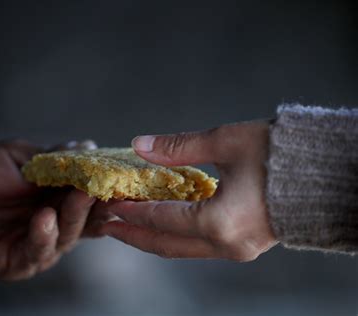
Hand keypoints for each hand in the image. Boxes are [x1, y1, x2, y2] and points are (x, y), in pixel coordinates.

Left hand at [0, 139, 97, 279]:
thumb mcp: (16, 156)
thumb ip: (52, 157)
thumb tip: (90, 148)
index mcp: (57, 196)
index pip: (90, 193)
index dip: (106, 185)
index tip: (121, 173)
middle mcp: (54, 222)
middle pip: (87, 218)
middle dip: (99, 203)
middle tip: (108, 187)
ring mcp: (37, 244)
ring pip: (67, 236)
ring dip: (75, 216)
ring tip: (80, 196)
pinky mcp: (16, 263)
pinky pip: (35, 253)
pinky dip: (43, 236)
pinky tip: (44, 218)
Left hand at [100, 121, 277, 261]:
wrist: (325, 174)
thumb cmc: (279, 154)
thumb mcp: (225, 142)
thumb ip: (178, 147)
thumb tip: (139, 144)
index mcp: (219, 222)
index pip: (161, 219)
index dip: (131, 210)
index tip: (108, 203)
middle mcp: (225, 244)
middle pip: (165, 244)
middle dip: (133, 235)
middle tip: (106, 224)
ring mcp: (236, 250)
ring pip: (181, 249)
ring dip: (153, 236)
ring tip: (128, 225)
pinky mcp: (243, 246)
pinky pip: (198, 246)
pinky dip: (175, 235)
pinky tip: (162, 222)